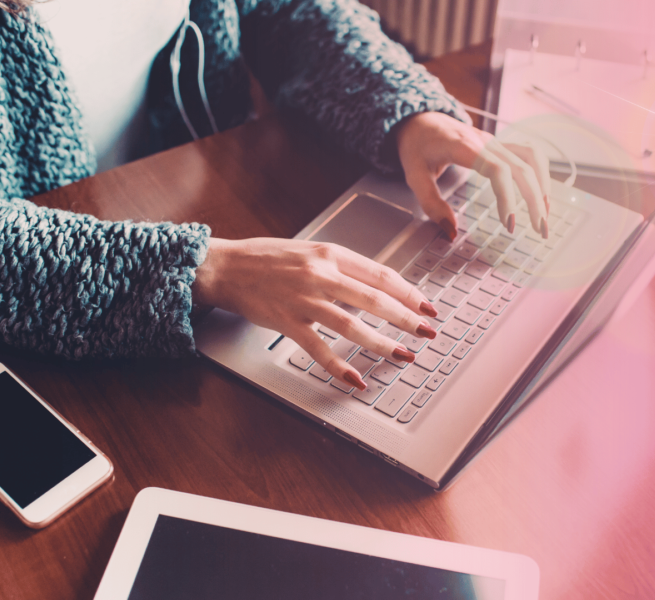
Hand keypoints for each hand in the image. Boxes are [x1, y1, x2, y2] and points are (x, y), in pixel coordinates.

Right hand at [193, 238, 438, 388]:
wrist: (226, 267)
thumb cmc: (266, 259)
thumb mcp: (309, 251)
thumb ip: (340, 267)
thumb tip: (374, 285)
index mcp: (330, 254)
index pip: (380, 274)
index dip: (408, 292)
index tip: (426, 306)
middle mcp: (321, 274)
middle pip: (375, 299)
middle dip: (407, 319)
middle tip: (427, 332)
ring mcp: (304, 299)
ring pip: (353, 325)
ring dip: (382, 343)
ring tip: (403, 356)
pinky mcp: (288, 322)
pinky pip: (319, 349)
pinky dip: (339, 366)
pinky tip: (356, 380)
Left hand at [396, 112, 550, 240]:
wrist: (419, 119)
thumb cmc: (416, 146)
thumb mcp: (414, 176)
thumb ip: (431, 205)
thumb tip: (451, 232)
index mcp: (464, 147)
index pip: (498, 169)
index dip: (508, 196)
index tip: (509, 223)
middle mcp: (486, 141)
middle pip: (522, 166)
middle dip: (535, 199)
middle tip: (539, 230)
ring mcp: (495, 140)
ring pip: (532, 157)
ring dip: (543, 185)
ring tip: (545, 214)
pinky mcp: (500, 144)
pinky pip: (529, 154)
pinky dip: (540, 173)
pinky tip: (541, 194)